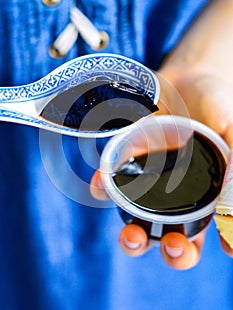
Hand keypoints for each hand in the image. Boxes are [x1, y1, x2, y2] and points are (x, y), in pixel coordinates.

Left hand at [90, 70, 232, 269]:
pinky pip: (110, 183)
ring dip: (132, 239)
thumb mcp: (232, 129)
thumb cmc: (218, 104)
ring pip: (138, 223)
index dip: (205, 248)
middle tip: (173, 245)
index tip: (209, 247)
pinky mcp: (127, 163)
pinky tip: (101, 182)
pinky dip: (103, 187)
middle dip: (173, 253)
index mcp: (205, 195)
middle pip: (173, 239)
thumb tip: (232, 208)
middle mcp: (177, 196)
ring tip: (132, 235)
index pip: (207, 234)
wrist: (189, 76)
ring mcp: (149, 182)